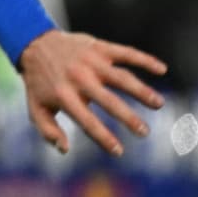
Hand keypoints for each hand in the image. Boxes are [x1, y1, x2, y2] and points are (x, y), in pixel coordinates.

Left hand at [17, 29, 167, 156]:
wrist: (35, 44)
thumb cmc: (39, 83)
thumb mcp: (35, 108)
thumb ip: (48, 131)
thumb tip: (65, 150)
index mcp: (63, 96)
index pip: (87, 121)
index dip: (103, 138)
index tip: (119, 152)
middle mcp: (79, 79)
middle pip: (109, 101)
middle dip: (128, 118)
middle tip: (144, 132)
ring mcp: (91, 62)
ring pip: (122, 77)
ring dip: (142, 91)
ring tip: (158, 104)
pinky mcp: (100, 47)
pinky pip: (126, 53)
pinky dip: (145, 60)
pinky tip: (162, 69)